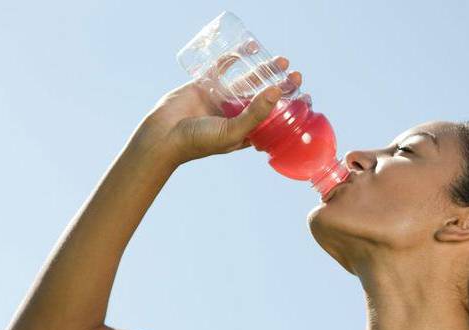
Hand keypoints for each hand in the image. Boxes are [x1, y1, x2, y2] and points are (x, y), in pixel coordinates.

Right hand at [133, 56, 302, 166]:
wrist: (163, 135)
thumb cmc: (198, 142)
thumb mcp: (233, 131)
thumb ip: (255, 113)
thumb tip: (276, 90)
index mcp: (245, 132)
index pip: (274, 120)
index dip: (290, 110)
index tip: (306, 99)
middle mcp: (235, 115)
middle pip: (264, 98)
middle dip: (281, 87)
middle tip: (295, 76)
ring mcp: (221, 100)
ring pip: (248, 81)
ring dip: (264, 70)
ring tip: (281, 61)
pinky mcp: (206, 85)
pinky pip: (223, 68)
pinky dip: (235, 57)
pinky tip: (249, 49)